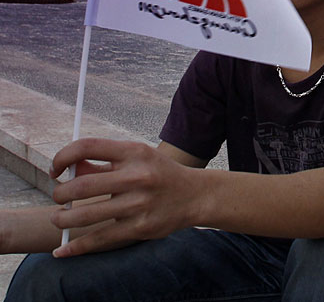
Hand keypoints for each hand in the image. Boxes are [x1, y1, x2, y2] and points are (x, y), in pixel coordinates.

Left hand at [49, 138, 197, 257]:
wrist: (195, 195)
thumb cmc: (159, 174)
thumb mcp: (138, 158)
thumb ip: (105, 162)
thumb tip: (68, 168)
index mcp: (134, 152)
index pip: (87, 147)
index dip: (62, 157)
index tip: (55, 169)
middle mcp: (136, 176)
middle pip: (80, 186)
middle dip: (59, 194)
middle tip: (57, 197)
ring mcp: (138, 203)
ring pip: (84, 215)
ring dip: (62, 219)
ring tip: (59, 218)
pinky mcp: (139, 227)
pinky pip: (99, 238)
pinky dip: (75, 246)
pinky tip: (62, 249)